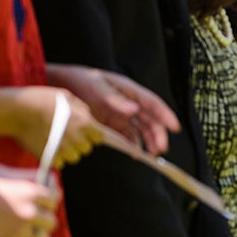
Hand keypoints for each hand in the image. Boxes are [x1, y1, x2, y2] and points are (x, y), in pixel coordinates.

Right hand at [0, 173, 58, 236]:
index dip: (46, 207)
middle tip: (33, 228)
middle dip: (43, 226)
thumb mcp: (5, 184)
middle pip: (52, 223)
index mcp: (32, 191)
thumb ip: (22, 193)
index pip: (54, 202)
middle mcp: (30, 210)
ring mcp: (20, 228)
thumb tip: (36, 206)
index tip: (40, 210)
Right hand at [14, 87, 102, 168]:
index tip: (87, 133)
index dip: (93, 135)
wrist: (18, 110)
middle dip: (80, 143)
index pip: (99, 137)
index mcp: (85, 123)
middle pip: (86, 149)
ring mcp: (63, 150)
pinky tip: (49, 147)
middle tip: (68, 134)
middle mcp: (77, 139)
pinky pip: (59, 163)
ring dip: (68, 152)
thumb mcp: (67, 97)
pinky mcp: (49, 158)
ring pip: (73, 158)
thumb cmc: (42, 100)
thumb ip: (81, 109)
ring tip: (57, 141)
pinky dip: (56, 158)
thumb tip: (89, 118)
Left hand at [47, 64, 180, 154]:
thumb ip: (115, 100)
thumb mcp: (96, 88)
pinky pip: (127, 137)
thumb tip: (134, 110)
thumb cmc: (81, 81)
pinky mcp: (112, 125)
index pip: (152, 103)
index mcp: (130, 91)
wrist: (61, 86)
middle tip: (160, 150)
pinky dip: (133, 146)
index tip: (175, 127)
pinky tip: (136, 154)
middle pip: (150, 120)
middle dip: (158, 134)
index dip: (165, 115)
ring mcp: (121, 115)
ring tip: (152, 155)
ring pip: (142, 130)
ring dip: (149, 142)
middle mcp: (129, 104)